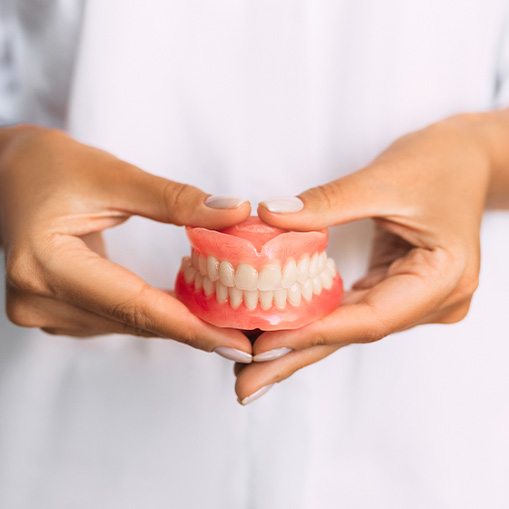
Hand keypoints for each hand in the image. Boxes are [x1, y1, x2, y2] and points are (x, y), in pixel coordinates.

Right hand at [0, 125, 251, 356]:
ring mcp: (41, 311)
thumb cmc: (51, 166)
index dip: (190, 326)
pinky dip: (151, 313)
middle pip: (133, 320)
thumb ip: (175, 199)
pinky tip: (184, 308)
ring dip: (174, 322)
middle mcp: (37, 299)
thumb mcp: (114, 175)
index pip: (134, 305)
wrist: (7, 173)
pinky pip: (114, 319)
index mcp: (45, 264)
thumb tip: (235, 214)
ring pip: (126, 324)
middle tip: (245, 336)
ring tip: (224, 320)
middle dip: (193, 329)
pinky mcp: (52, 311)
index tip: (237, 341)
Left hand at [235, 114, 493, 402]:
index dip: (313, 332)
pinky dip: (315, 320)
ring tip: (253, 366)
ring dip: (300, 344)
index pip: (370, 318)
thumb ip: (327, 202)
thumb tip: (270, 217)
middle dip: (296, 358)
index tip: (263, 345)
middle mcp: (432, 300)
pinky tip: (282, 331)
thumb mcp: (383, 178)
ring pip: (348, 327)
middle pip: (354, 334)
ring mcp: (415, 298)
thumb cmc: (439, 163)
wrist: (466, 158)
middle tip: (246, 385)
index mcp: (442, 278)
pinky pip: (350, 310)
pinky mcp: (397, 288)